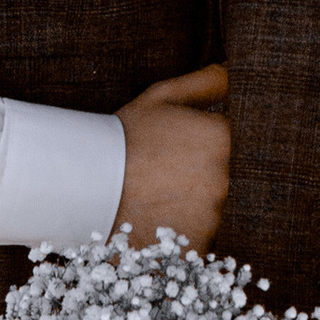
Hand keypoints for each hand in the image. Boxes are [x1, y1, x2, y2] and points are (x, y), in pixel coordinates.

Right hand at [112, 63, 229, 250]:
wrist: (86, 188)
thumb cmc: (123, 138)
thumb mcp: (160, 97)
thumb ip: (205, 82)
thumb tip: (233, 73)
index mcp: (220, 138)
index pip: (223, 144)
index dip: (195, 148)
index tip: (169, 153)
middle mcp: (224, 177)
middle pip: (217, 178)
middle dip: (193, 179)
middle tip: (156, 178)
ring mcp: (212, 215)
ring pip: (207, 211)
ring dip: (186, 209)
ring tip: (150, 201)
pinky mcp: (196, 246)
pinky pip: (195, 241)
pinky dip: (179, 237)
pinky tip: (152, 226)